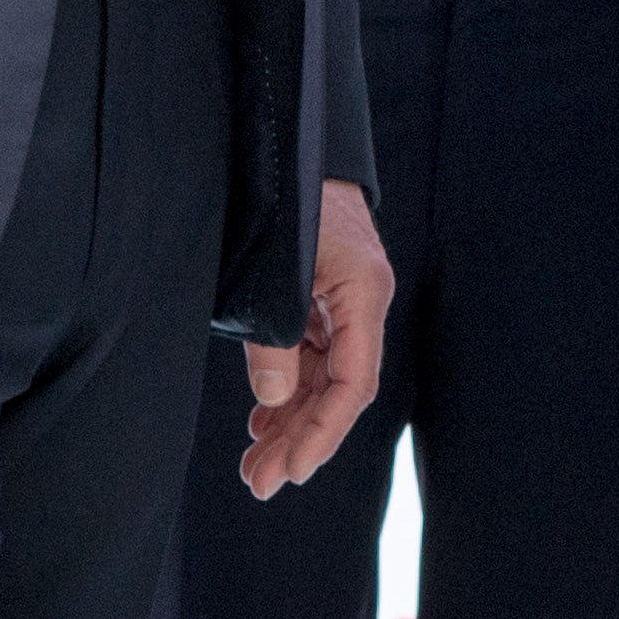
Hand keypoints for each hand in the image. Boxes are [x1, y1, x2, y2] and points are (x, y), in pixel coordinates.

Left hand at [240, 181, 388, 498]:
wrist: (293, 137)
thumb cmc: (291, 194)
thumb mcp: (278, 269)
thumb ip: (273, 338)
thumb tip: (270, 401)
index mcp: (364, 295)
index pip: (353, 386)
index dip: (323, 434)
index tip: (292, 471)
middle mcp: (361, 304)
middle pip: (337, 391)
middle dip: (299, 440)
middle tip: (259, 481)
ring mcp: (342, 301)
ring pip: (321, 378)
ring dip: (289, 421)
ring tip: (254, 461)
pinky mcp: (321, 296)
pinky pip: (309, 355)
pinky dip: (286, 389)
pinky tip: (262, 419)